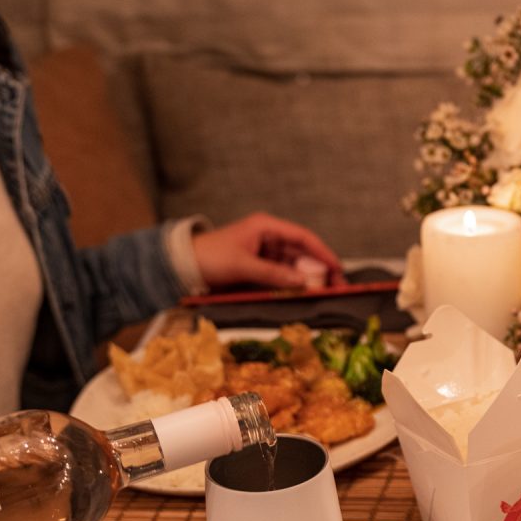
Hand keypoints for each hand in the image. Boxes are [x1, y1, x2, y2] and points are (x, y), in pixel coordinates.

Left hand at [191, 212, 344, 289]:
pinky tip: (303, 293)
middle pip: (301, 253)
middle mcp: (268, 237)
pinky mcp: (258, 267)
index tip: (338, 268)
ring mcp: (264, 253)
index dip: (323, 252)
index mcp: (266, 227)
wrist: (182, 266)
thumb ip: (274, 274)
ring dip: (308, 279)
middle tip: (337, 286)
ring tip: (324, 292)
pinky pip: (281, 275)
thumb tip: (303, 284)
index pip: (302, 237)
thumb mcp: (243, 266)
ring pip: (293, 266)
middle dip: (319, 269)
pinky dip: (292, 284)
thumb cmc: (210, 257)